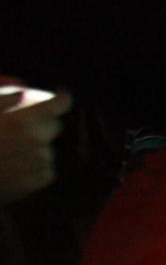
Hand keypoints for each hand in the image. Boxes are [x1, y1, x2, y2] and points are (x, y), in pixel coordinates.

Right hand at [0, 84, 71, 204]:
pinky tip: (14, 166)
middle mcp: (34, 139)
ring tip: (10, 151)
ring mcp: (39, 160)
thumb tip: (23, 86)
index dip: (60, 99)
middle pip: (55, 125)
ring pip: (50, 146)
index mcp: (20, 118)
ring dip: (36, 146)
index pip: (60, 103)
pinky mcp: (40, 178)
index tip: (60, 96)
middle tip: (19, 129)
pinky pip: (48, 166)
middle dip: (42, 123)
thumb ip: (4, 93)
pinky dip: (36, 166)